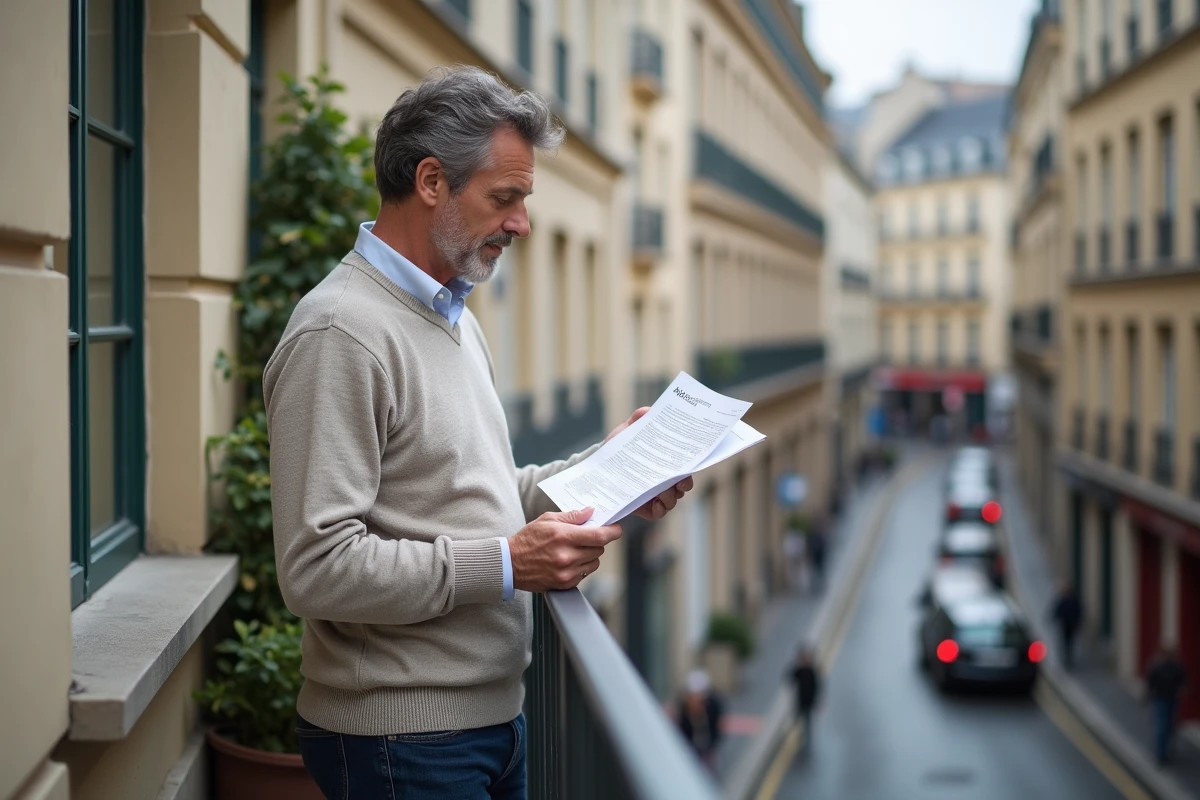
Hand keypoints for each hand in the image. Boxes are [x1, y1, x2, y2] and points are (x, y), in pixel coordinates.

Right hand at [508, 508, 622, 592]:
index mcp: (563, 536)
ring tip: (574, 550)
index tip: (616, 529)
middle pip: (599, 549)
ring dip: (590, 554)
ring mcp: (566, 572)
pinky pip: (585, 573)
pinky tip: (568, 561)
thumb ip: (572, 516)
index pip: (599, 536)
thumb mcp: (547, 520)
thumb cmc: (528, 539)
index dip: (613, 532)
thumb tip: (591, 512)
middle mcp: (566, 556)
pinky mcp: (564, 584)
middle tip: (585, 537)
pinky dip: (581, 566)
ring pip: (594, 562)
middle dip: (596, 541)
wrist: (510, 564)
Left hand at [604, 407, 694, 518]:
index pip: (685, 467)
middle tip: (677, 481)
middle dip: (684, 484)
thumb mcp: (626, 431)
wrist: (598, 465)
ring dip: (670, 496)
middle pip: (684, 486)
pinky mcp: (645, 508)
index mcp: (665, 462)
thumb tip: (648, 411)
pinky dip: (660, 509)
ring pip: (673, 500)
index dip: (690, 469)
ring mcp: (656, 495)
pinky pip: (659, 513)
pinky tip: (654, 503)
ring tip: (660, 491)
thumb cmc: (617, 446)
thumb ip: (638, 419)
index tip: (688, 467)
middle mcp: (665, 480)